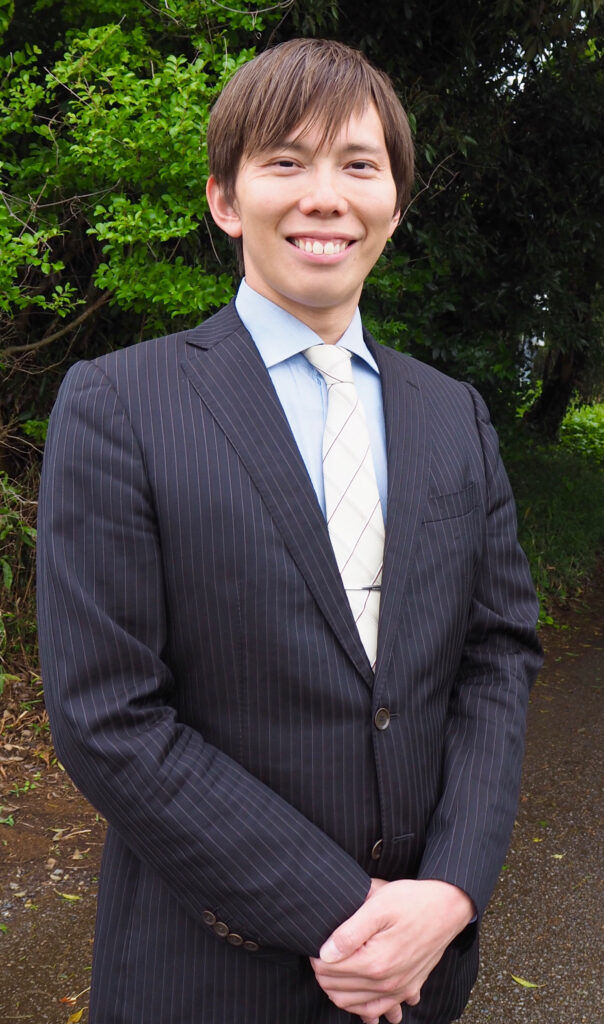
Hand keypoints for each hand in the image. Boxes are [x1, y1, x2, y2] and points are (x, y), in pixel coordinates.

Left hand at [310, 878, 474, 1023]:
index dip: (316, 958)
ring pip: (357, 1006)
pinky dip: (364, 1010)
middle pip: (340, 991)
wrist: (448, 906)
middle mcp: (387, 982)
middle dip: (323, 976)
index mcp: (375, 962)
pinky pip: (381, 1010)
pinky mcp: (409, 988)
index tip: (314, 945)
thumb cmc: (412, 900)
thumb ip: (349, 932)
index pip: (330, 971)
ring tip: (331, 974)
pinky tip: (357, 1000)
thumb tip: (324, 953)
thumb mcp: (378, 905)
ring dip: (338, 993)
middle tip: (319, 957)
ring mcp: (399, 989)